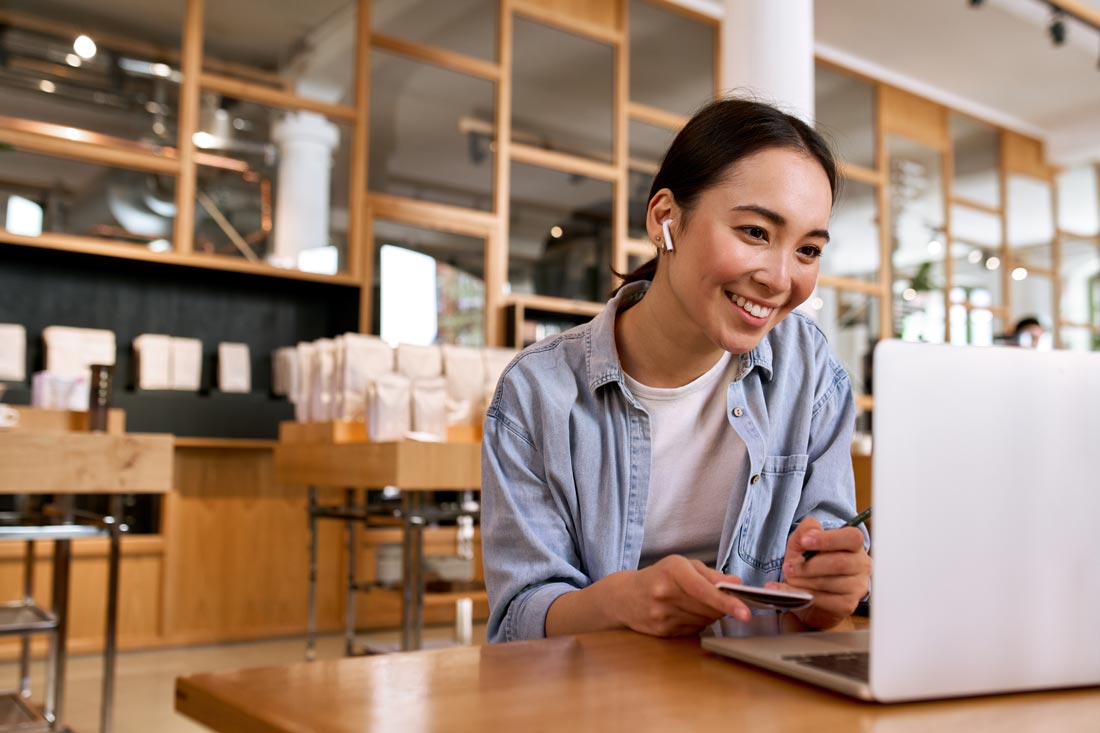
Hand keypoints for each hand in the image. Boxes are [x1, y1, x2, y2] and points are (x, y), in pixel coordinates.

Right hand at [614, 555, 750, 636]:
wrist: (624, 596)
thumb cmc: (659, 576)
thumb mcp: (683, 565)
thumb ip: (711, 574)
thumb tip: (736, 582)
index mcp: (672, 571)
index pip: (704, 590)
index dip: (726, 602)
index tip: (745, 612)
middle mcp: (665, 593)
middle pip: (708, 608)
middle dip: (722, 607)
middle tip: (725, 600)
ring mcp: (662, 615)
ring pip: (703, 621)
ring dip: (710, 615)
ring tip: (698, 603)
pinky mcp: (662, 631)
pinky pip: (694, 630)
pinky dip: (698, 623)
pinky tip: (687, 613)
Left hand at [766, 517, 869, 628]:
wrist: (807, 592)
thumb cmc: (809, 562)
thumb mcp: (802, 541)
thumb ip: (807, 529)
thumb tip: (811, 534)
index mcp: (854, 544)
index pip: (851, 538)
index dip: (828, 539)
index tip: (804, 541)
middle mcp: (861, 565)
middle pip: (839, 563)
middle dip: (809, 565)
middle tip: (788, 567)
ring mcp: (857, 587)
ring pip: (830, 582)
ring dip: (804, 580)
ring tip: (790, 578)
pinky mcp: (848, 605)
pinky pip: (825, 600)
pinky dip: (804, 595)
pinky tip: (792, 591)